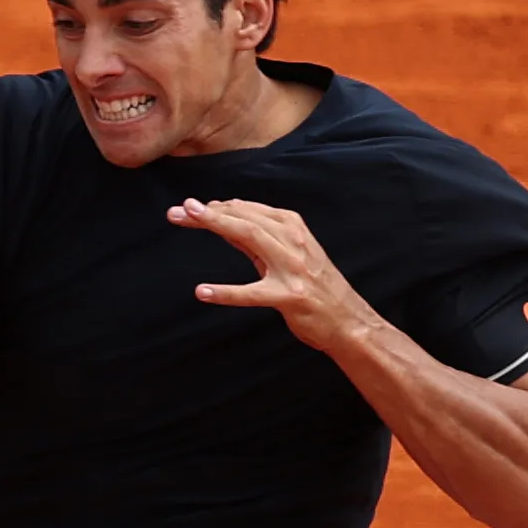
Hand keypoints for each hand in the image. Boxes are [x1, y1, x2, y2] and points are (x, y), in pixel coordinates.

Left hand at [169, 197, 380, 357]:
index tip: (190, 207)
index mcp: (292, 227)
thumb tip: (225, 219)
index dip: (217, 207)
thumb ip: (259, 238)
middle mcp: (293, 241)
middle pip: (245, 218)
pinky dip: (226, 293)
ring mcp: (292, 269)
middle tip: (180, 208)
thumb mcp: (290, 253)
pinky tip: (203, 292)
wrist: (348, 320)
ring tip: (188, 219)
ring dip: (217, 225)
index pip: (249, 210)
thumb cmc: (315, 286)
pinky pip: (252, 293)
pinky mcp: (289, 297)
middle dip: (210, 211)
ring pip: (249, 239)